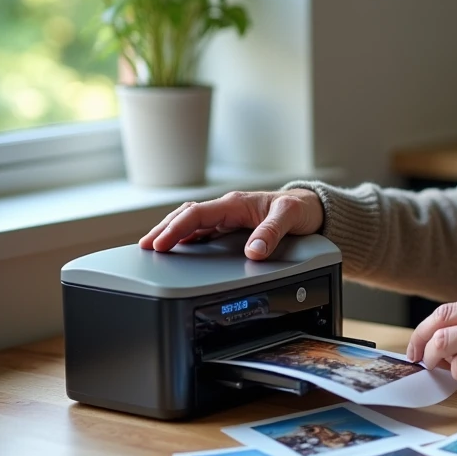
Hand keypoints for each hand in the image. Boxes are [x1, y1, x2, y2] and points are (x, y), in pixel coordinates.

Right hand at [138, 189, 323, 259]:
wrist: (312, 208)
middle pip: (187, 216)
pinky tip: (177, 248)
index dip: (176, 228)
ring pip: (191, 222)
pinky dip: (185, 237)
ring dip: (171, 232)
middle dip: (164, 229)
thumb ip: (271, 232)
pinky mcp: (231, 227)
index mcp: (237, 203)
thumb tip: (253, 252)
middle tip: (145, 247)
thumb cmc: (301, 209)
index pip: (198, 214)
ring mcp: (228, 218)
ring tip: (152, 247)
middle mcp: (229, 208)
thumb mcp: (290, 217)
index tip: (161, 243)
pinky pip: (202, 230)